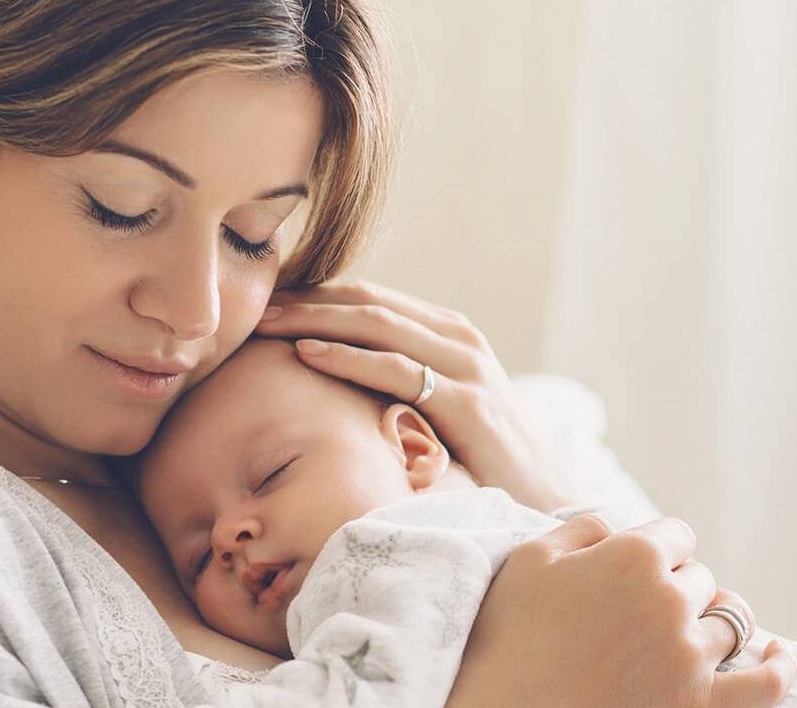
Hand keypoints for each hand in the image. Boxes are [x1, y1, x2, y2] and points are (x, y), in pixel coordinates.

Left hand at [255, 279, 575, 510]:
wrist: (544, 501)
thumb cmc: (483, 462)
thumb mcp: (440, 410)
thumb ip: (401, 384)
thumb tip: (335, 379)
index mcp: (450, 334)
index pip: (371, 298)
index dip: (315, 294)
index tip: (265, 301)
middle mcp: (459, 338)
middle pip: (368, 301)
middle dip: (306, 298)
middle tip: (252, 304)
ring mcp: (467, 366)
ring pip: (378, 324)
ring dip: (315, 318)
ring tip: (266, 321)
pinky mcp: (467, 403)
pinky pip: (397, 368)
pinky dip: (348, 356)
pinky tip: (307, 353)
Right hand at [447, 515, 796, 707]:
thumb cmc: (507, 641)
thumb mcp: (530, 561)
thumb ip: (582, 529)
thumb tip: (617, 527)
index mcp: (634, 556)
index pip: (676, 535)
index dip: (654, 551)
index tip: (631, 572)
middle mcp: (672, 600)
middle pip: (700, 579)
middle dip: (675, 588)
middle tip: (636, 614)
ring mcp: (692, 657)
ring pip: (731, 621)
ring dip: (710, 623)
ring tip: (686, 634)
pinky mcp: (702, 705)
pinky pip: (767, 682)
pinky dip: (778, 664)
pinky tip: (775, 653)